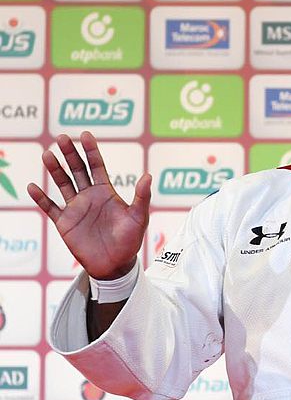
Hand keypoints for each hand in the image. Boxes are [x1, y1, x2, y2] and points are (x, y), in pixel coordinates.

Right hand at [27, 131, 150, 279]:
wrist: (115, 264)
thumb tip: (148, 175)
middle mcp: (89, 196)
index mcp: (106, 192)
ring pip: (62, 184)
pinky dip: (41, 198)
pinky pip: (50, 208)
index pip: (97, 166)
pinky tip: (33, 187)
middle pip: (77, 170)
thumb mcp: (139, 217)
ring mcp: (76, 208)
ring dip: (55, 170)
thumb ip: (142, 197)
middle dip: (70, 154)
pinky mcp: (65, 223)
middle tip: (62, 138)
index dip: (92, 151)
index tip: (86, 135)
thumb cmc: (130, 240)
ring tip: (48, 155)